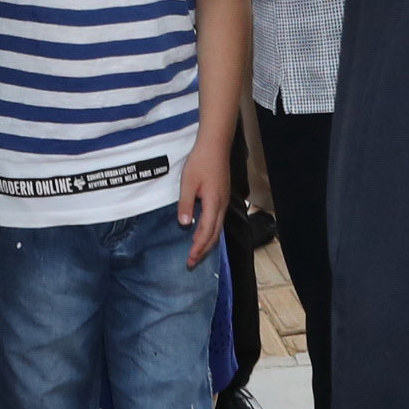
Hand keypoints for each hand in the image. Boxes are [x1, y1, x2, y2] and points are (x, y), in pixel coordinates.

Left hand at [177, 141, 230, 265]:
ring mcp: (224, 201)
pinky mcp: (222, 197)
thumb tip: (185, 224)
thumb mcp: (188, 182)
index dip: (198, 247)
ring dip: (208, 242)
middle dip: (203, 250)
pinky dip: (211, 232)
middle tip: (192, 263)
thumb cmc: (200, 161)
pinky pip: (218, 220)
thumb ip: (186, 204)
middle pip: (214, 234)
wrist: (216, 145)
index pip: (206, 232)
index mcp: (213, 203)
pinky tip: (205, 234)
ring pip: (217, 229)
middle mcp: (221, 205)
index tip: (190, 259)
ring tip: (198, 253)